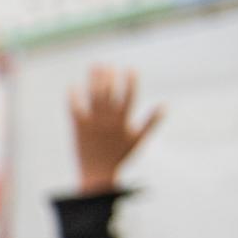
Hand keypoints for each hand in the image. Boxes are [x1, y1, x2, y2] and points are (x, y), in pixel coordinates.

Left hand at [70, 66, 161, 193]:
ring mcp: (92, 123)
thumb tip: (165, 105)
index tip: (130, 68)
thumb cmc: (119, 155)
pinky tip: (73, 85)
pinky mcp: (78, 127)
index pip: (129, 97)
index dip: (130, 82)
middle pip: (108, 93)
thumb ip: (151, 122)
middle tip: (107, 65)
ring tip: (94, 66)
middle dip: (108, 77)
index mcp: (123, 122)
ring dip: (93, 80)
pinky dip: (74, 96)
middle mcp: (107, 121)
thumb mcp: (138, 139)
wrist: (97, 173)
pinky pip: (75, 108)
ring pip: (93, 97)